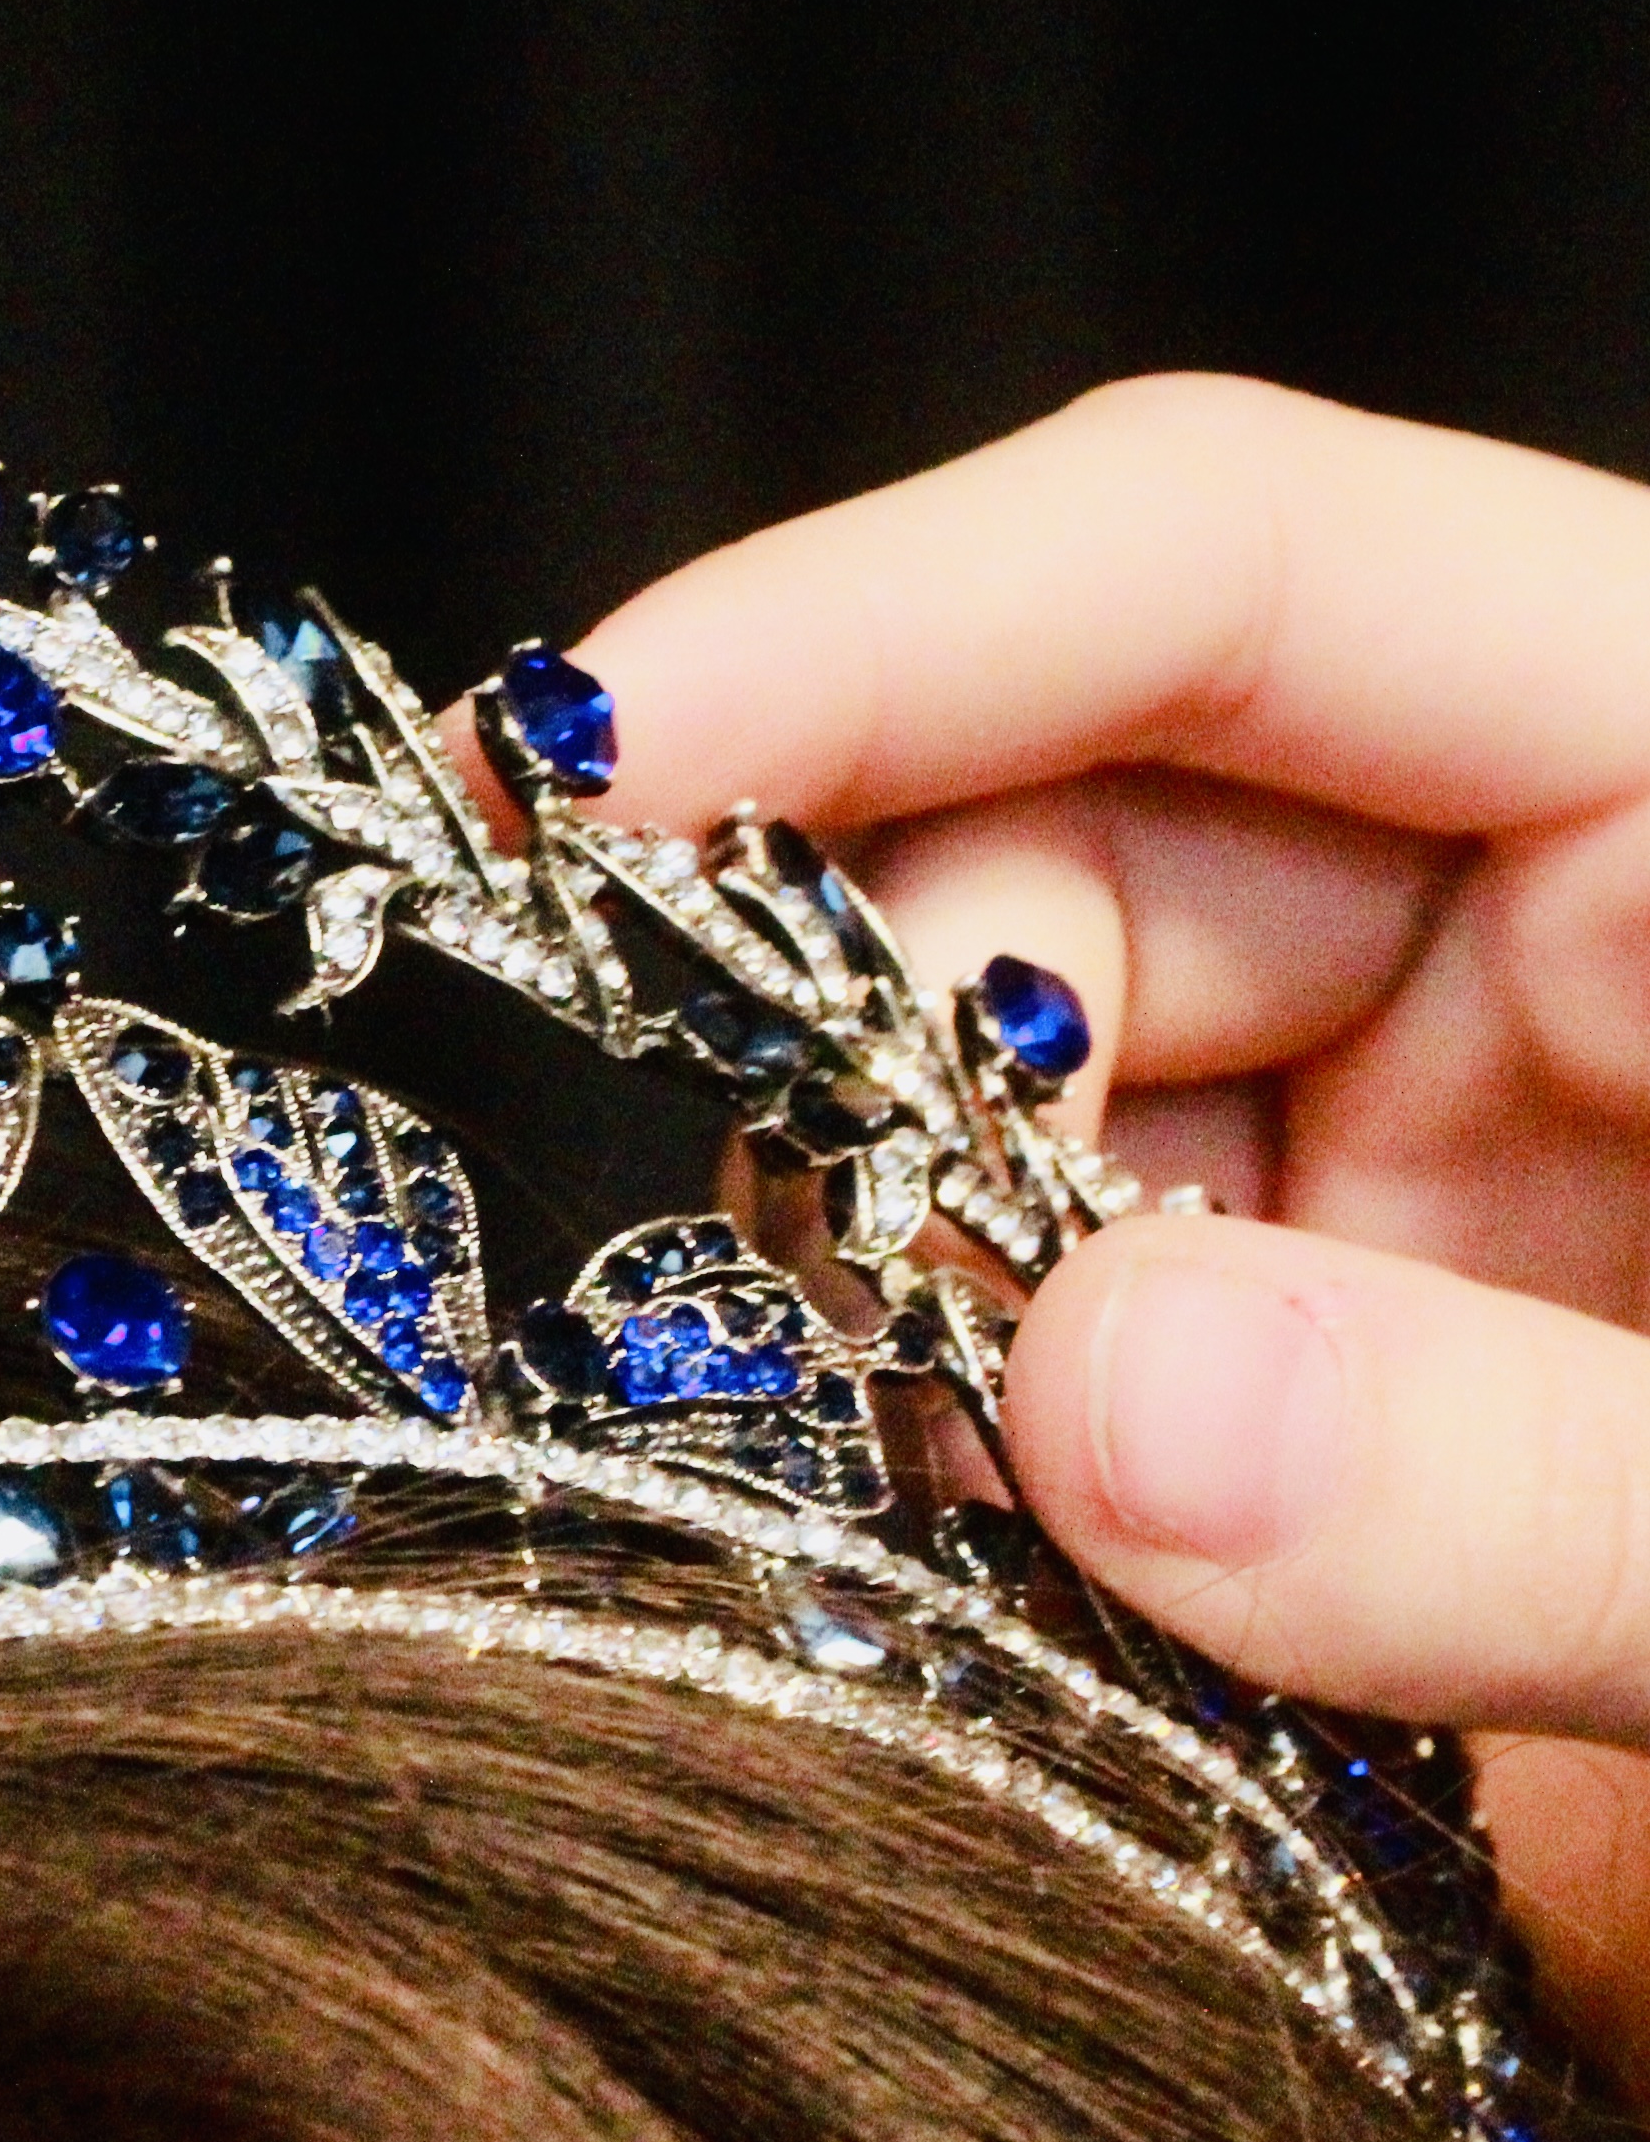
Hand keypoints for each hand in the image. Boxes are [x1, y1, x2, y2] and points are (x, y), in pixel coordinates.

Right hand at [571, 373, 1649, 2082]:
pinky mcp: (1331, 1412)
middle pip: (1051, 844)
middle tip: (798, 1272)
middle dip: (871, 1030)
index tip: (590, 762)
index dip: (883, 625)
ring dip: (891, 1273)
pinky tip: (972, 1569)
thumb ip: (1570, 1487)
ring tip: (925, 1477)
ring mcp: (1421, 1186)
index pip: (1232, 572)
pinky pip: (1031, 1363)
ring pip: (988, 1116)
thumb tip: (1107, 1413)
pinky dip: (950, 1455)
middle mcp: (1549, 944)